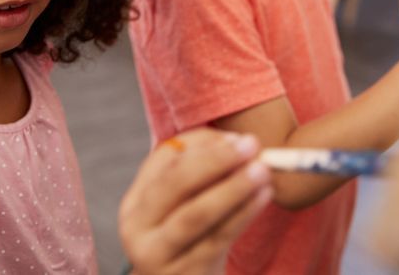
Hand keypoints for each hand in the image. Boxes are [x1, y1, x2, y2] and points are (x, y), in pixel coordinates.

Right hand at [119, 128, 272, 274]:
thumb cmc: (191, 239)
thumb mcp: (186, 206)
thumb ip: (201, 166)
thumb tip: (233, 141)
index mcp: (135, 203)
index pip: (163, 161)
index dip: (202, 146)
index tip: (239, 137)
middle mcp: (138, 228)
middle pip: (174, 184)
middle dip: (214, 161)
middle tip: (250, 145)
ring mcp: (157, 256)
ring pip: (196, 214)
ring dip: (233, 187)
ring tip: (262, 170)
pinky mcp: (184, 274)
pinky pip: (217, 239)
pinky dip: (243, 213)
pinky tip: (263, 196)